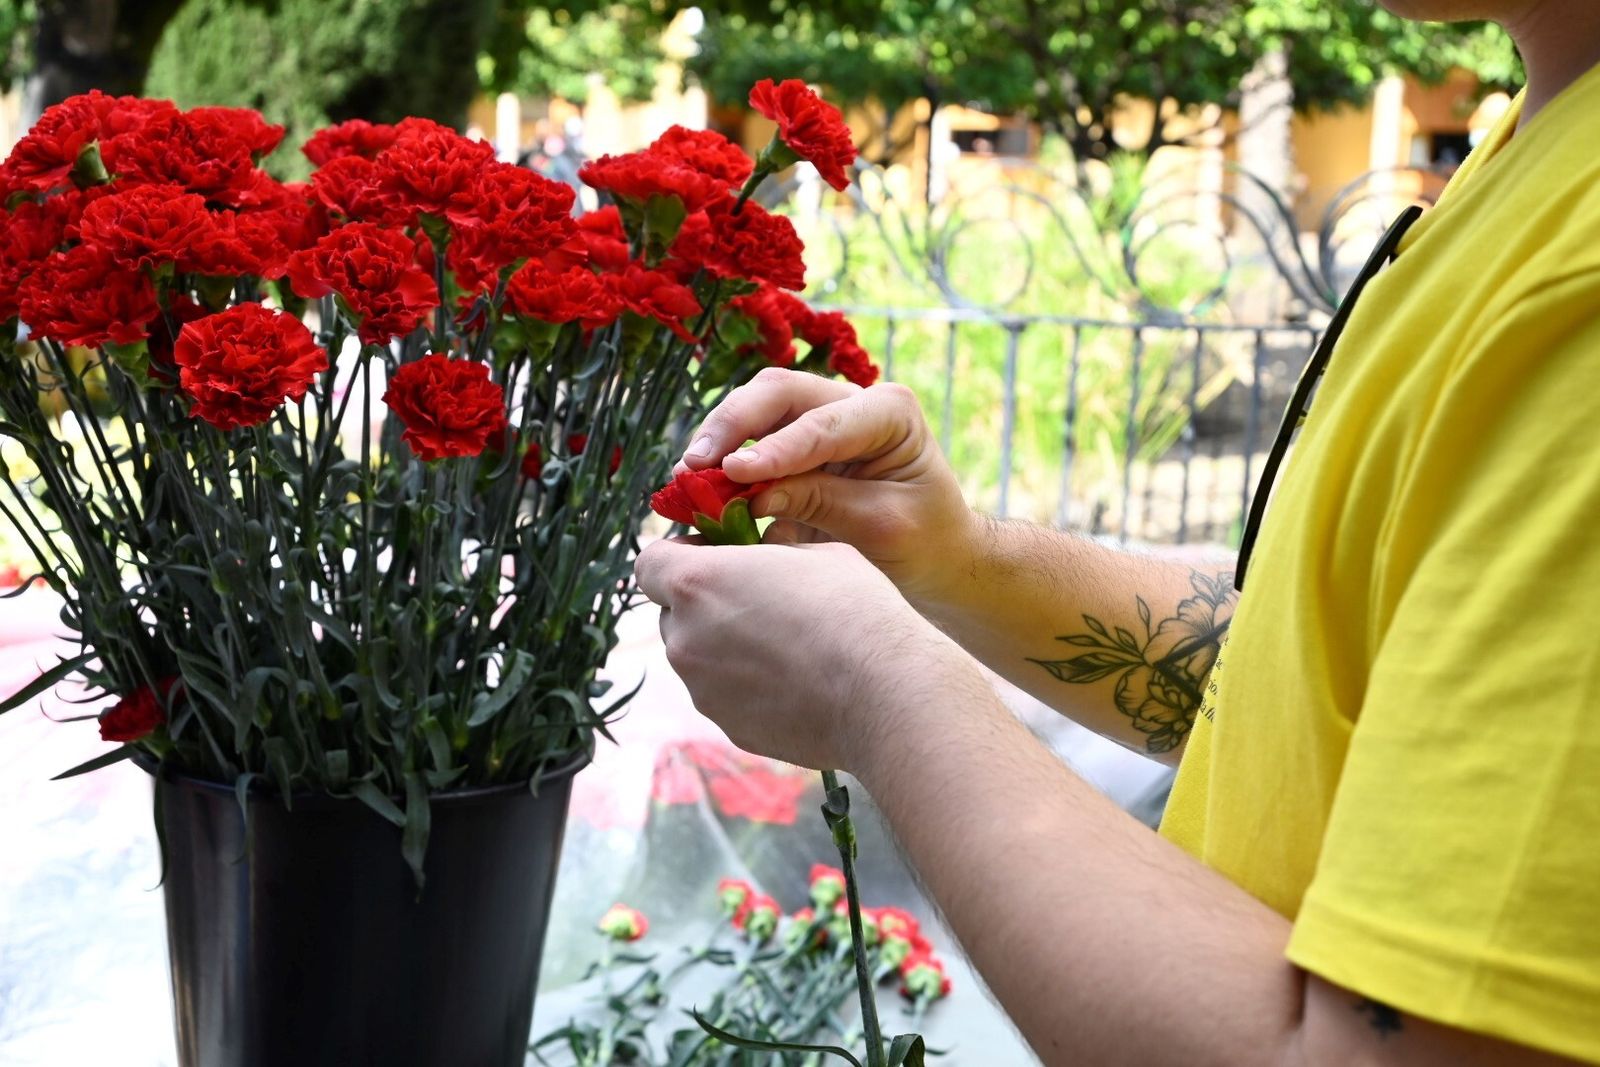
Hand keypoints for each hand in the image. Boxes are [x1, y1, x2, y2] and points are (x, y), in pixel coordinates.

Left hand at [633, 537, 969, 771]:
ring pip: (699, 659)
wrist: (885, 691)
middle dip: (705, 605)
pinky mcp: (730, 728)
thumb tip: (764, 561)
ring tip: (787, 646)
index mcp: (697, 584)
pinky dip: (750, 687)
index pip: (650, 563)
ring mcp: (704, 692)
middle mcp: (686, 640)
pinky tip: (797, 681)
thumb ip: (768, 555)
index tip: (716, 556)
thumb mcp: (814, 552)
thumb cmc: (853, 610)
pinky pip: (727, 697)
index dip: (679, 556)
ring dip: (727, 648)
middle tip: (758, 600)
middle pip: (674, 615)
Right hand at [677, 367, 976, 605]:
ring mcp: (820, 418)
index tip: (734, 471)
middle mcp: (852, 401)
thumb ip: (821, 504)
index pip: (823, 424)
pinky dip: (723, 467)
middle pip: (779, 393)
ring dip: (719, 441)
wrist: (937, 556)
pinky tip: (697, 495)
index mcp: (890, 411)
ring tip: (687, 479)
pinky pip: (749, 444)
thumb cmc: (925, 540)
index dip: (775, 448)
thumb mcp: (881, 527)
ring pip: (756, 409)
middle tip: (694, 465)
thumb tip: (752, 495)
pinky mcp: (794, 446)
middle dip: (732, 425)